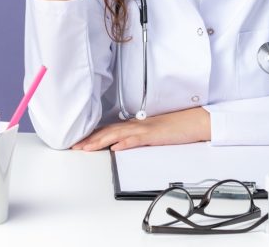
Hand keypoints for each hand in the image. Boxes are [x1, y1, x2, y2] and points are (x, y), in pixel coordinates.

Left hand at [71, 108, 210, 151]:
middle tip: (74, 147)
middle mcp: (137, 125)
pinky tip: (116, 147)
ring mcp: (145, 129)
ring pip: (119, 134)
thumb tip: (121, 144)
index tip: (79, 142)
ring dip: (101, 141)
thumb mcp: (153, 132)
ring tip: (87, 147)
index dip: (93, 135)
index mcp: (136, 125)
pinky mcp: (155, 135)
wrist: (194, 121)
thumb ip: (137, 136)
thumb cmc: (176, 127)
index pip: (110, 129)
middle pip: (109, 131)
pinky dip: (126, 143)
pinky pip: (138, 139)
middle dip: (90, 139)